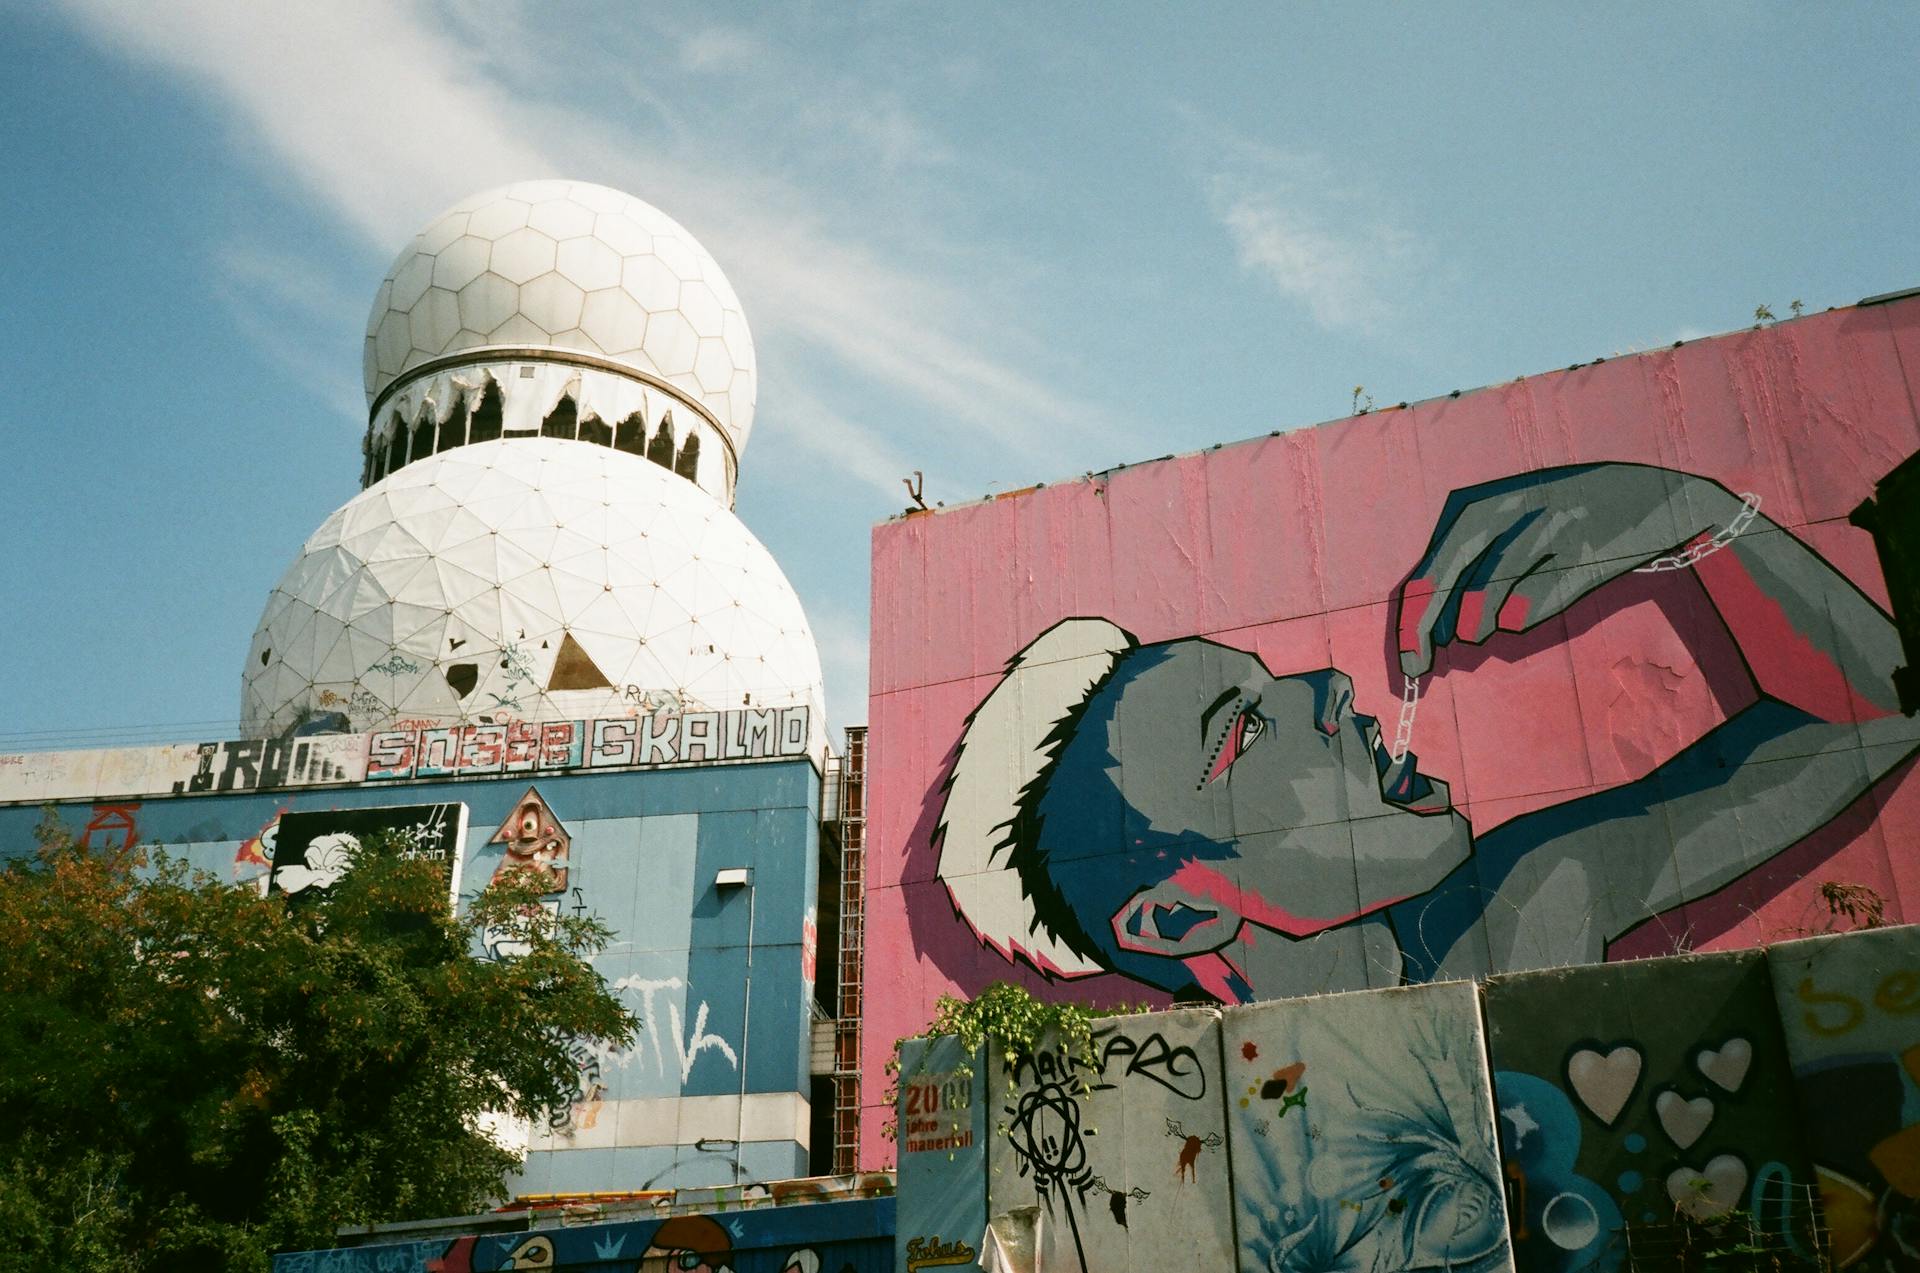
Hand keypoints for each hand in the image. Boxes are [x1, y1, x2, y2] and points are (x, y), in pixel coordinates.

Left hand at [1396, 463, 1737, 677]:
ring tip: (1491, 627)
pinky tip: (1528, 614)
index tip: (1408, 665)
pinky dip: (1524, 620)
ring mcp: (1541, 533)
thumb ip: (1468, 571)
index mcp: (1475, 509)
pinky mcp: (1578, 555)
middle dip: (1426, 637)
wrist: (1645, 497)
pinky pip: (1532, 608)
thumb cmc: (1562, 521)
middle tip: (1420, 671)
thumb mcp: (1506, 530)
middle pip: (1445, 591)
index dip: (1411, 626)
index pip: (1426, 575)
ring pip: (1487, 606)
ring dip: (1482, 629)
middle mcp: (1502, 516)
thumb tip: (1435, 632)